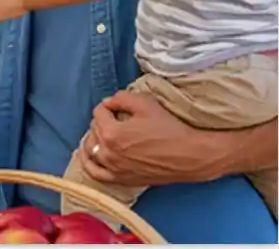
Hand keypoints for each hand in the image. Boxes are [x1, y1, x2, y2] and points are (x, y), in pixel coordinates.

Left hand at [78, 90, 218, 187]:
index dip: (109, 106)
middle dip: (102, 120)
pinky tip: (90, 155)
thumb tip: (108, 102)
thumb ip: (121, 98)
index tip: (119, 107)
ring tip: (101, 132)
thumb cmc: (169, 129)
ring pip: (91, 149)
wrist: (189, 156)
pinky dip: (88, 163)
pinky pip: (95, 173)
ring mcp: (113, 168)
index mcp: (111, 133)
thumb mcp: (145, 104)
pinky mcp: (121, 179)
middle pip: (94, 129)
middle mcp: (108, 152)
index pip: (99, 112)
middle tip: (115, 117)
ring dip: (93, 138)